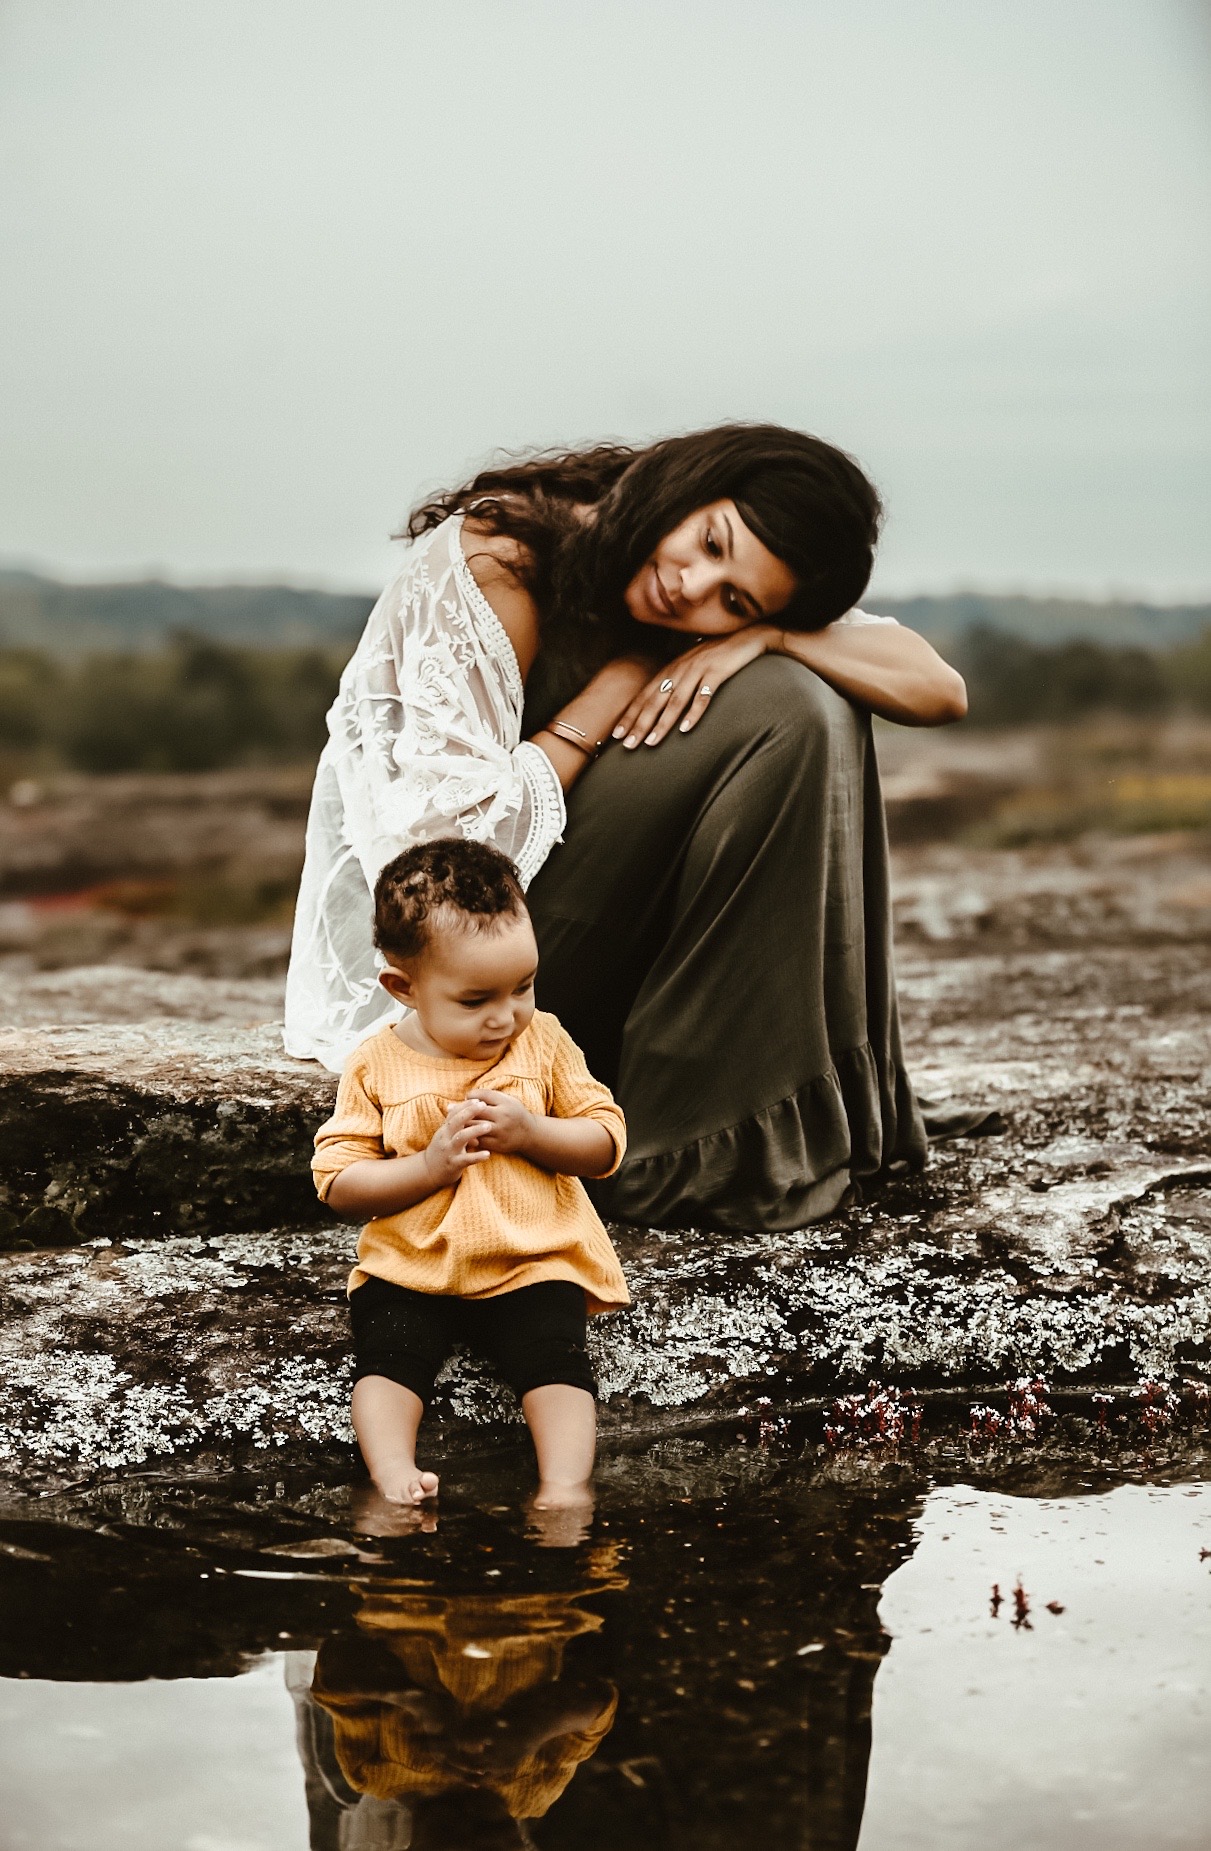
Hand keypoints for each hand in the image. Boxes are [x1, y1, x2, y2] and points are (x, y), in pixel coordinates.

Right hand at [423, 1100, 492, 1187]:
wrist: (428, 1171)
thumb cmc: (441, 1150)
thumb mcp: (444, 1134)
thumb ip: (451, 1122)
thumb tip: (456, 1104)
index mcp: (445, 1130)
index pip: (454, 1114)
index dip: (465, 1106)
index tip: (478, 1100)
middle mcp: (445, 1138)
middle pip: (456, 1122)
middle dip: (470, 1112)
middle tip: (484, 1106)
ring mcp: (449, 1151)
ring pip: (461, 1138)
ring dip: (475, 1131)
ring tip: (489, 1126)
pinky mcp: (453, 1164)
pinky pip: (466, 1160)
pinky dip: (477, 1156)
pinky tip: (488, 1154)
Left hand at [464, 1087, 536, 1156]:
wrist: (529, 1134)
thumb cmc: (513, 1113)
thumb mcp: (506, 1100)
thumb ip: (489, 1096)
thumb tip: (466, 1096)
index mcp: (505, 1102)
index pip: (483, 1095)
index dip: (471, 1096)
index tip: (467, 1098)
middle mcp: (503, 1116)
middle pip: (476, 1111)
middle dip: (463, 1110)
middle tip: (455, 1110)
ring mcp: (501, 1131)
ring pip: (475, 1127)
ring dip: (464, 1124)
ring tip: (459, 1122)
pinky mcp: (498, 1144)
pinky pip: (479, 1140)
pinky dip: (470, 1137)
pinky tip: (466, 1134)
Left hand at [611, 626, 780, 747]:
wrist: (748, 637)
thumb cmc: (719, 656)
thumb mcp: (693, 667)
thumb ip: (677, 683)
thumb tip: (660, 705)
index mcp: (671, 669)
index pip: (645, 695)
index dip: (630, 715)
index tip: (616, 734)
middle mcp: (680, 669)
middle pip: (655, 700)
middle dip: (639, 724)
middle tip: (626, 745)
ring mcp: (698, 670)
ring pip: (675, 701)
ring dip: (662, 723)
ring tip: (651, 743)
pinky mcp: (717, 672)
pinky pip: (703, 695)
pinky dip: (694, 712)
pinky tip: (686, 729)